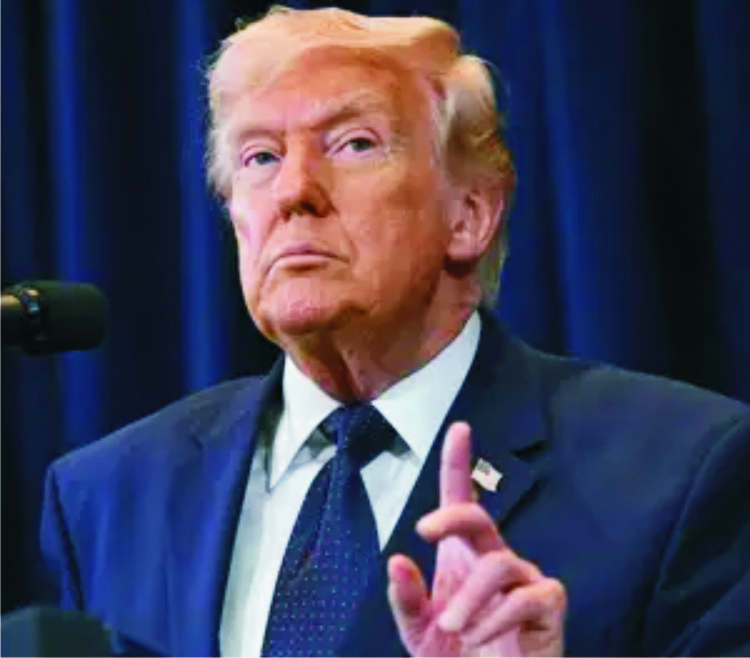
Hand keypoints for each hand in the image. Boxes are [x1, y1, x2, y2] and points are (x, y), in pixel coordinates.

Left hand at [387, 422, 565, 656]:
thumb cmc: (459, 656)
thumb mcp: (420, 631)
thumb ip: (407, 599)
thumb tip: (397, 559)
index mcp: (463, 556)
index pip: (462, 501)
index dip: (460, 463)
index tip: (460, 429)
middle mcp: (494, 558)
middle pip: (479, 517)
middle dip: (453, 515)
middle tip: (425, 530)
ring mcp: (524, 578)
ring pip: (498, 564)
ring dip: (468, 598)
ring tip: (453, 627)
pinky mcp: (548, 604)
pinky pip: (523, 598)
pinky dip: (494, 618)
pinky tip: (478, 637)